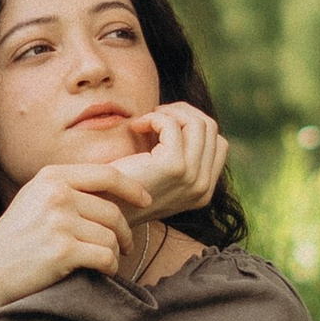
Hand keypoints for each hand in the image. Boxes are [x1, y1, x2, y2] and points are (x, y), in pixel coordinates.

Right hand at [0, 157, 159, 320]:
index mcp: (51, 177)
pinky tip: (102, 272)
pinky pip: (106, 256)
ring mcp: (59, 221)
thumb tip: (116, 192)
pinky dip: (110, 267)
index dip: (132, 187)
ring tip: (106, 261)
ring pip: (111, 236)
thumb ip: (68, 190)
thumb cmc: (15, 240)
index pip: (106, 174)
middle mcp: (56, 194)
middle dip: (124, 232)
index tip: (146, 200)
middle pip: (112, 210)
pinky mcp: (62, 250)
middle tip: (127, 246)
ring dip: (115, 252)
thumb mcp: (35, 200)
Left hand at [116, 100, 227, 221]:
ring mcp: (191, 177)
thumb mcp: (161, 174)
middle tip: (155, 116)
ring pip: (196, 122)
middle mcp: (203, 187)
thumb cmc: (123, 188)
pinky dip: (153, 118)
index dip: (193, 125)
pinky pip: (171, 124)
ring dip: (169, 113)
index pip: (218, 142)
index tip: (167, 124)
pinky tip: (136, 127)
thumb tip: (187, 117)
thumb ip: (181, 156)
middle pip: (209, 128)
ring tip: (146, 121)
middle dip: (182, 112)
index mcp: (204, 191)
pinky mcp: (173, 166)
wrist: (101, 208)